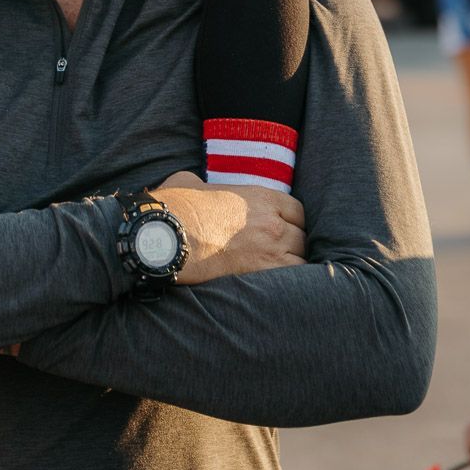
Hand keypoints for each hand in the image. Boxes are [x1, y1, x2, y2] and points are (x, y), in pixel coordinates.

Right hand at [149, 171, 305, 283]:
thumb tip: (195, 187)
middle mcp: (272, 221)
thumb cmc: (177, 206)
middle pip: (301, 237)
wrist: (169, 234)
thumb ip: (205, 184)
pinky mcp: (262, 272)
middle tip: (276, 255)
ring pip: (300, 259)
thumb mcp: (193, 182)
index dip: (291, 222)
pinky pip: (293, 279)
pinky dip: (289, 284)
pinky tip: (277, 287)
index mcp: (261, 197)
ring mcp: (270, 248)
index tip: (283, 231)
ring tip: (276, 274)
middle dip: (291, 246)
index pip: (297, 211)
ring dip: (290, 266)